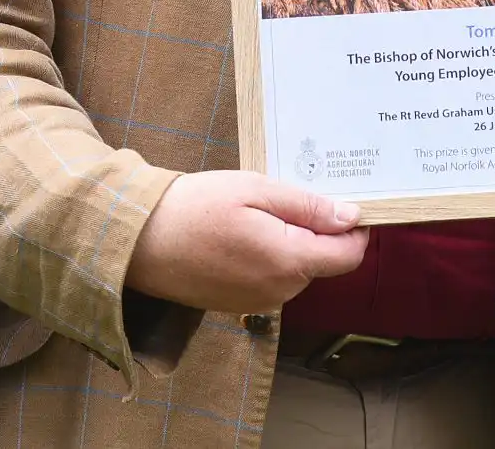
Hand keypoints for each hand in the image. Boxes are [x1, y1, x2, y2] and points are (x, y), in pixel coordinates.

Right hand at [125, 170, 369, 313]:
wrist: (139, 241)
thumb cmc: (195, 208)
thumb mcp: (255, 190)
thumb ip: (308, 207)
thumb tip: (352, 217)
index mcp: (288, 262)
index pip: (348, 255)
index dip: (354, 227)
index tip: (341, 200)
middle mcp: (279, 292)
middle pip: (323, 260)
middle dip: (314, 230)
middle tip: (280, 197)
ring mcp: (259, 303)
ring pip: (297, 269)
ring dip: (289, 242)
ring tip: (253, 214)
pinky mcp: (241, 305)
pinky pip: (273, 280)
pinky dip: (268, 256)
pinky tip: (239, 234)